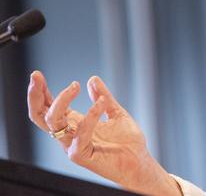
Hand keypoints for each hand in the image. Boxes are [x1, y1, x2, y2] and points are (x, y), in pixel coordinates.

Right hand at [27, 71, 179, 195]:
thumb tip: (92, 79)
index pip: (48, 106)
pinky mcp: (81, 155)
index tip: (37, 74)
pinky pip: (80, 133)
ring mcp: (72, 145)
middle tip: (37, 76)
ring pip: (53, 122)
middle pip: (40, 115)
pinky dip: (90, 115)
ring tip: (76, 85)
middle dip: (35, 95)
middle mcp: (69, 134)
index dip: (40, 91)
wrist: (139, 162)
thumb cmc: (126, 142)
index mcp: (73, 123)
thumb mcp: (114, 112)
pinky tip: (101, 103)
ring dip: (61, 101)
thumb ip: (103, 97)